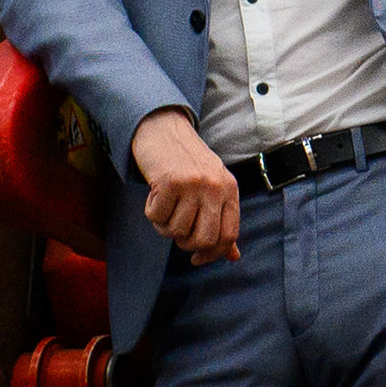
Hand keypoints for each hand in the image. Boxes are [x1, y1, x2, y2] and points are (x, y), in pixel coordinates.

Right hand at [129, 110, 240, 263]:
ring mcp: (193, 183)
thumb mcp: (212, 188)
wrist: (162, 128)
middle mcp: (215, 186)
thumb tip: (234, 257)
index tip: (196, 258)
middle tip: (176, 227)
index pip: (228, 235)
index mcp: (229, 189)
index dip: (212, 254)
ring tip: (164, 205)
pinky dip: (152, 212)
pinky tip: (155, 194)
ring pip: (176, 231)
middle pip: (203, 239)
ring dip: (164, 225)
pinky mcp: (170, 181)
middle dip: (185, 242)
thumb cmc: (187, 163)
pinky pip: (157, 217)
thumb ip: (223, 221)